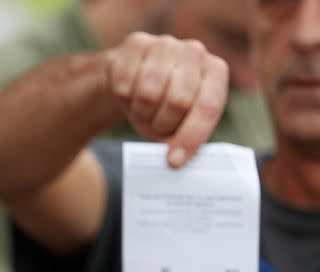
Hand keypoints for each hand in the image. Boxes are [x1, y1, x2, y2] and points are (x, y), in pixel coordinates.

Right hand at [104, 32, 228, 166]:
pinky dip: (123, 98)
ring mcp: (165, 44)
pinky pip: (124, 84)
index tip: (174, 161)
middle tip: (155, 127)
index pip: (208, 107)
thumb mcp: (178, 123)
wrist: (131, 78)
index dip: (191, 137)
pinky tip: (129, 93)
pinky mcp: (136, 43)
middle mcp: (195, 52)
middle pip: (178, 100)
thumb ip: (183, 138)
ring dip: (140, 112)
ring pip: (148, 93)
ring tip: (143, 110)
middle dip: (162, 123)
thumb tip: (176, 159)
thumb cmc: (160, 106)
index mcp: (215, 72)